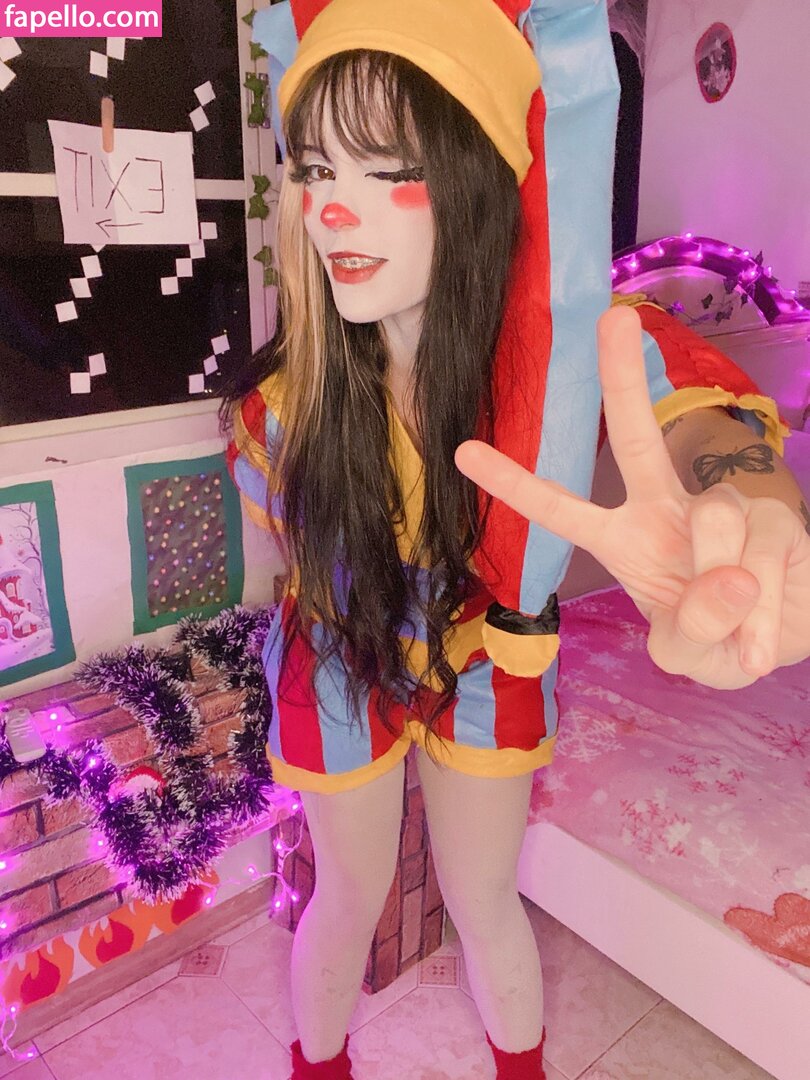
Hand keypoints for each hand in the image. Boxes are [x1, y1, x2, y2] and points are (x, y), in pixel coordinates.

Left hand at [455, 306, 809, 689]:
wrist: (786, 637)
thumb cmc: (717, 640)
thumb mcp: (689, 654)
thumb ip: (693, 629)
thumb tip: (729, 578)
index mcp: (624, 540)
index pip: (561, 511)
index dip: (516, 483)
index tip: (462, 450)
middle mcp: (666, 509)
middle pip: (638, 440)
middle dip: (623, 381)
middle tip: (613, 320)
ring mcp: (724, 507)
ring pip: (716, 519)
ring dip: (728, 591)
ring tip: (738, 638)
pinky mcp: (776, 517)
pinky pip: (764, 552)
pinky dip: (763, 616)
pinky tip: (761, 645)